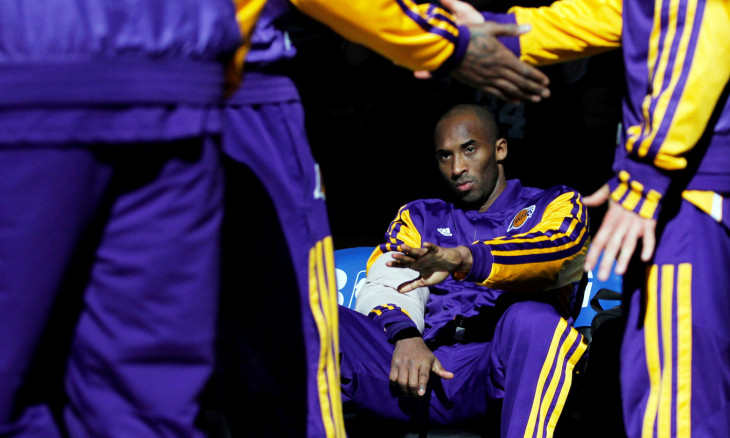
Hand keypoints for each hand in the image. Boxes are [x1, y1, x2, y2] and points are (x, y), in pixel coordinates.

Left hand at [387, 242, 471, 292]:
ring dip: (410, 249)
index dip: (396, 264)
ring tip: (402, 246)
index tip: (386, 264)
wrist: (452, 265)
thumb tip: (398, 291)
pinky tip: (424, 244)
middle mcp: (420, 258)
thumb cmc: (437, 272)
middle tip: (393, 255)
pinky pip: (432, 248)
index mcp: (416, 265)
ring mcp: (427, 254)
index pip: (404, 264)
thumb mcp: (424, 281)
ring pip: (417, 251)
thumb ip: (411, 285)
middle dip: (401, 257)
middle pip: (409, 257)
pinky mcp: (437, 251)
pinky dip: (429, 246)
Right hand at [390, 337, 453, 396]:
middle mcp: (412, 363)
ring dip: (404, 391)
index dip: (421, 386)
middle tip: (415, 398)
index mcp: (424, 362)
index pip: (423, 376)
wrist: (408, 339)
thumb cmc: (423, 352)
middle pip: (411, 382)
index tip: (421, 394)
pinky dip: (394, 386)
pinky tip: (397, 390)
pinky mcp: (394, 364)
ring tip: (407, 395)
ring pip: (401, 381)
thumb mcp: (433, 359)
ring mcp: (402, 363)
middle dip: (413, 393)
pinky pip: (392, 378)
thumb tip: (451, 376)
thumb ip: (441, 370)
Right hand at [414, 0, 549, 103]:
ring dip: (525, 95)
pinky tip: (516, 101)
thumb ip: (510, 30)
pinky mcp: (479, 84)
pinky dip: (507, 98)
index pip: (525, 70)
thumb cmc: (469, 36)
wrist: (448, 49)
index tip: (546, 82)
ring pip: (511, 90)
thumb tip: (529, 27)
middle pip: (521, 82)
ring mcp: (488, 79)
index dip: (537, 77)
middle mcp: (498, 70)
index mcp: (503, 57)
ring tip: (536, 99)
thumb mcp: (490, 28)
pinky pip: (496, 93)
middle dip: (535, 88)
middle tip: (546, 94)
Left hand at [583, 184, 656, 280]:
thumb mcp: (608, 189)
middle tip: (601, 278)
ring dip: (623, 258)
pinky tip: (644, 259)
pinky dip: (648, 247)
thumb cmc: (626, 186)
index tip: (587, 268)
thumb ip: (596, 197)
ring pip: (628, 244)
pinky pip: (649, 237)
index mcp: (611, 218)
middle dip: (605, 262)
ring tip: (618, 272)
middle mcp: (621, 224)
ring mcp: (636, 225)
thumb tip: (583, 200)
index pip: (599, 240)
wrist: (646, 178)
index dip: (593, 254)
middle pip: (612, 246)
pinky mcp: (650, 223)